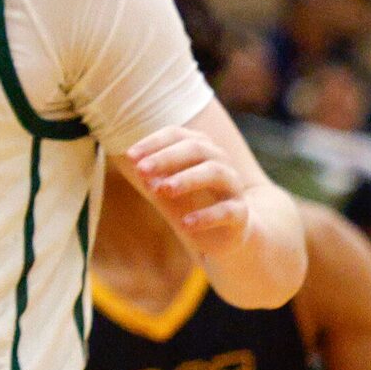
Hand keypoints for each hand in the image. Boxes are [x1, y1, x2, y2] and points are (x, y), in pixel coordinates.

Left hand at [126, 126, 250, 257]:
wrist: (220, 234)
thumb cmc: (187, 203)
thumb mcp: (163, 188)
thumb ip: (149, 175)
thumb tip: (130, 161)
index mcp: (200, 151)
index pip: (178, 135)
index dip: (154, 142)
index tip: (130, 155)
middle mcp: (219, 163)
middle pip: (198, 149)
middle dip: (167, 158)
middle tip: (141, 170)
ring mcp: (233, 187)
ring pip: (216, 173)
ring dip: (187, 179)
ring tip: (162, 190)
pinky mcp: (240, 213)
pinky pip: (228, 210)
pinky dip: (206, 216)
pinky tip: (186, 224)